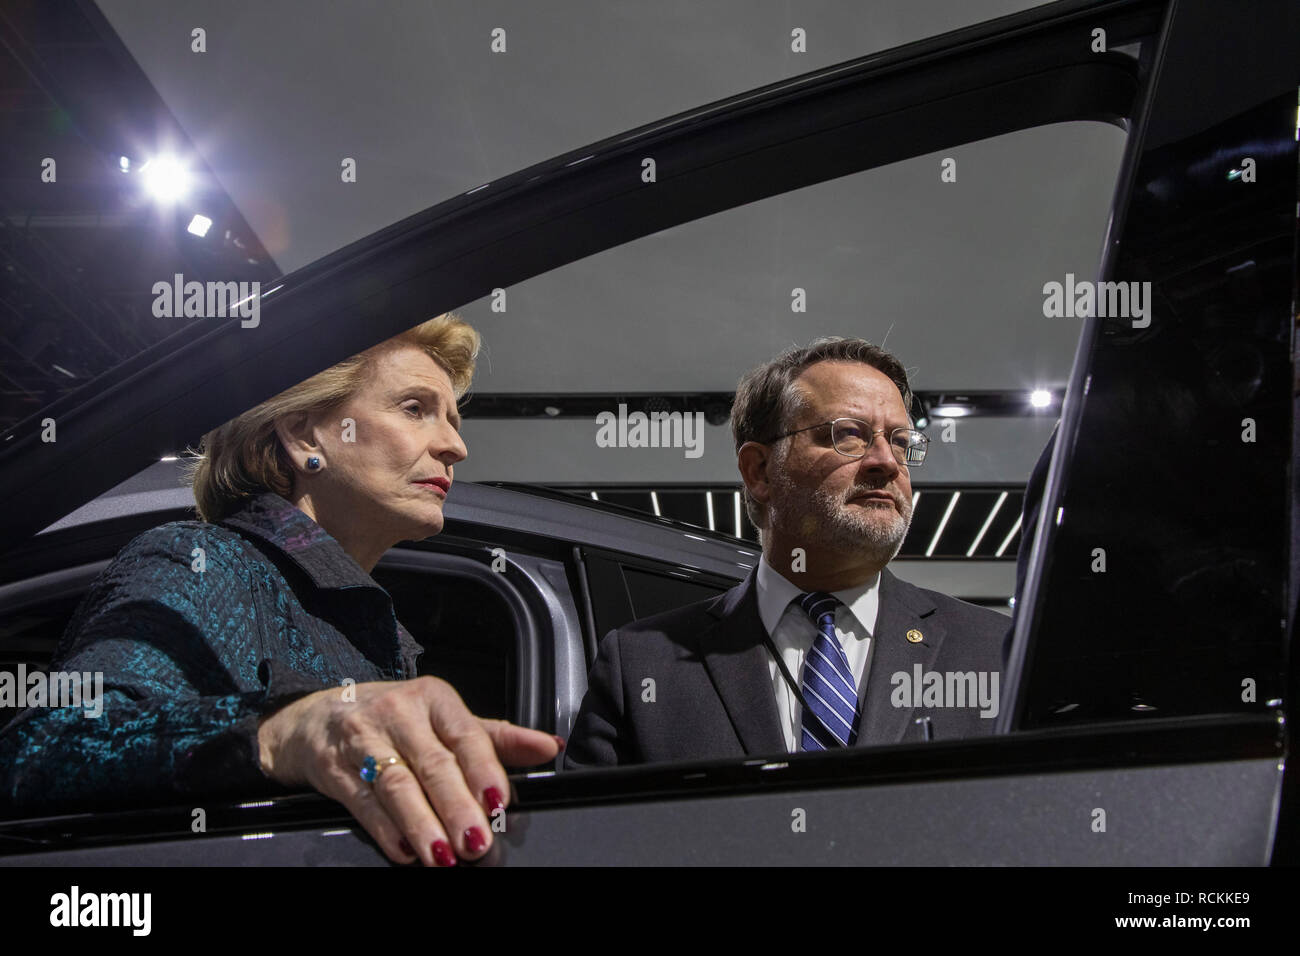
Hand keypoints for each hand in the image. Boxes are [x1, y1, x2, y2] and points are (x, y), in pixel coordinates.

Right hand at [256, 676, 560, 865]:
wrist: (317, 718)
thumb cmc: (396, 719)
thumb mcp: (444, 718)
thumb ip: (496, 737)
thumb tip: (549, 746)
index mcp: (433, 698)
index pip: (465, 734)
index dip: (484, 769)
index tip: (500, 801)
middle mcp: (398, 713)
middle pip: (433, 764)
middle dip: (457, 806)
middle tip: (478, 840)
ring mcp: (363, 739)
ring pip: (397, 786)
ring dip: (422, 824)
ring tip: (444, 856)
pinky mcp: (334, 769)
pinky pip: (363, 803)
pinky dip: (386, 830)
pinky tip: (405, 852)